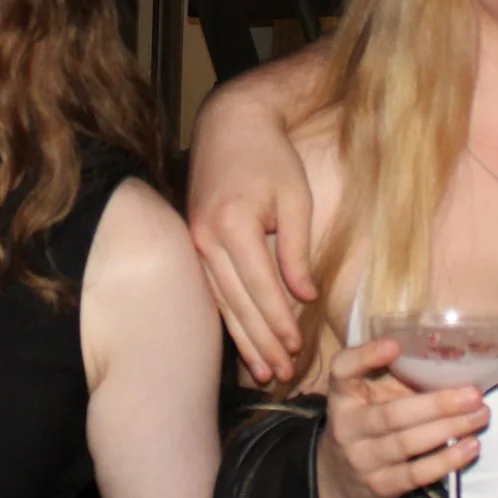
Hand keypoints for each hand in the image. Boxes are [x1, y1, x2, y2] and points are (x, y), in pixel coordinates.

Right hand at [186, 75, 320, 386]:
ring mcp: (195, 241)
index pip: (261, 287)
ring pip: (221, 301)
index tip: (297, 350)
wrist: (229, 122)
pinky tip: (240, 338)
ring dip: (242, 337)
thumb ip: (296, 250)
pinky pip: (212, 288)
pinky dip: (228, 315)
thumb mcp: (294, 197)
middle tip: (280, 375)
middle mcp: (206, 238)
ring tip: (261, 371)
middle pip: (237, 302)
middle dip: (261, 341)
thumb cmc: (270, 156)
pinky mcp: (194, 241)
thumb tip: (304, 297)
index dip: (279, 322)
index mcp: (233, 225)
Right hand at [314, 337, 490, 497]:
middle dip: (438, 404)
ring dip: (449, 429)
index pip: (343, 369)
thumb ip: (396, 375)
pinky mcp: (380, 485)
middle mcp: (346, 426)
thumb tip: (452, 356)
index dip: (366, 356)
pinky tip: (470, 446)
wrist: (340, 477)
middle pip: (392, 415)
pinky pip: (416, 474)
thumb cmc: (367, 421)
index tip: (395, 345)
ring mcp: (362, 459)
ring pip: (408, 443)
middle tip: (474, 394)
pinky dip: (446, 460)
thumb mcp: (370, 394)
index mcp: (343, 394)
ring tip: (480, 416)